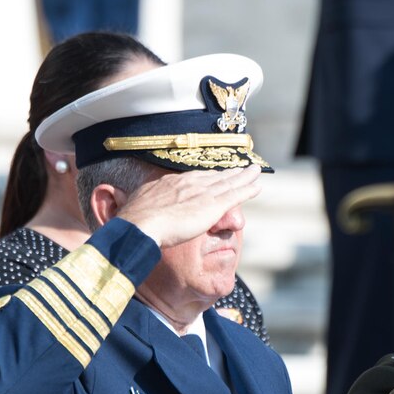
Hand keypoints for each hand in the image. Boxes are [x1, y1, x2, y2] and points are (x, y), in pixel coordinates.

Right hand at [117, 166, 261, 247]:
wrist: (141, 224)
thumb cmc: (135, 220)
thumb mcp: (140, 206)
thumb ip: (147, 206)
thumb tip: (139, 210)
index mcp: (172, 183)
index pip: (196, 178)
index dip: (209, 176)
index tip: (218, 174)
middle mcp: (190, 183)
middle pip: (215, 176)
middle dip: (230, 172)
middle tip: (243, 168)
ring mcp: (202, 193)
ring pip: (229, 182)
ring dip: (244, 176)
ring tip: (256, 171)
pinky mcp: (212, 205)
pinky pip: (235, 195)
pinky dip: (247, 189)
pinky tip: (257, 186)